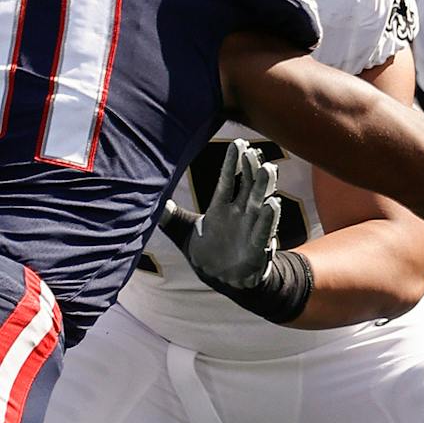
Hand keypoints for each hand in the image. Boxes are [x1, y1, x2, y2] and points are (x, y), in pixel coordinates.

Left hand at [168, 141, 279, 287]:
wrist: (222, 279)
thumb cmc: (206, 252)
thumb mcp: (183, 231)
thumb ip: (169, 214)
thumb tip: (150, 198)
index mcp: (221, 208)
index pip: (228, 181)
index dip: (233, 163)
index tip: (239, 144)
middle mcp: (239, 214)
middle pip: (248, 187)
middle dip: (252, 169)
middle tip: (255, 151)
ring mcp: (250, 229)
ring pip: (260, 204)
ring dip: (265, 187)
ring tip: (269, 170)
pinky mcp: (257, 248)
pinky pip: (264, 231)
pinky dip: (269, 218)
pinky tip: (273, 204)